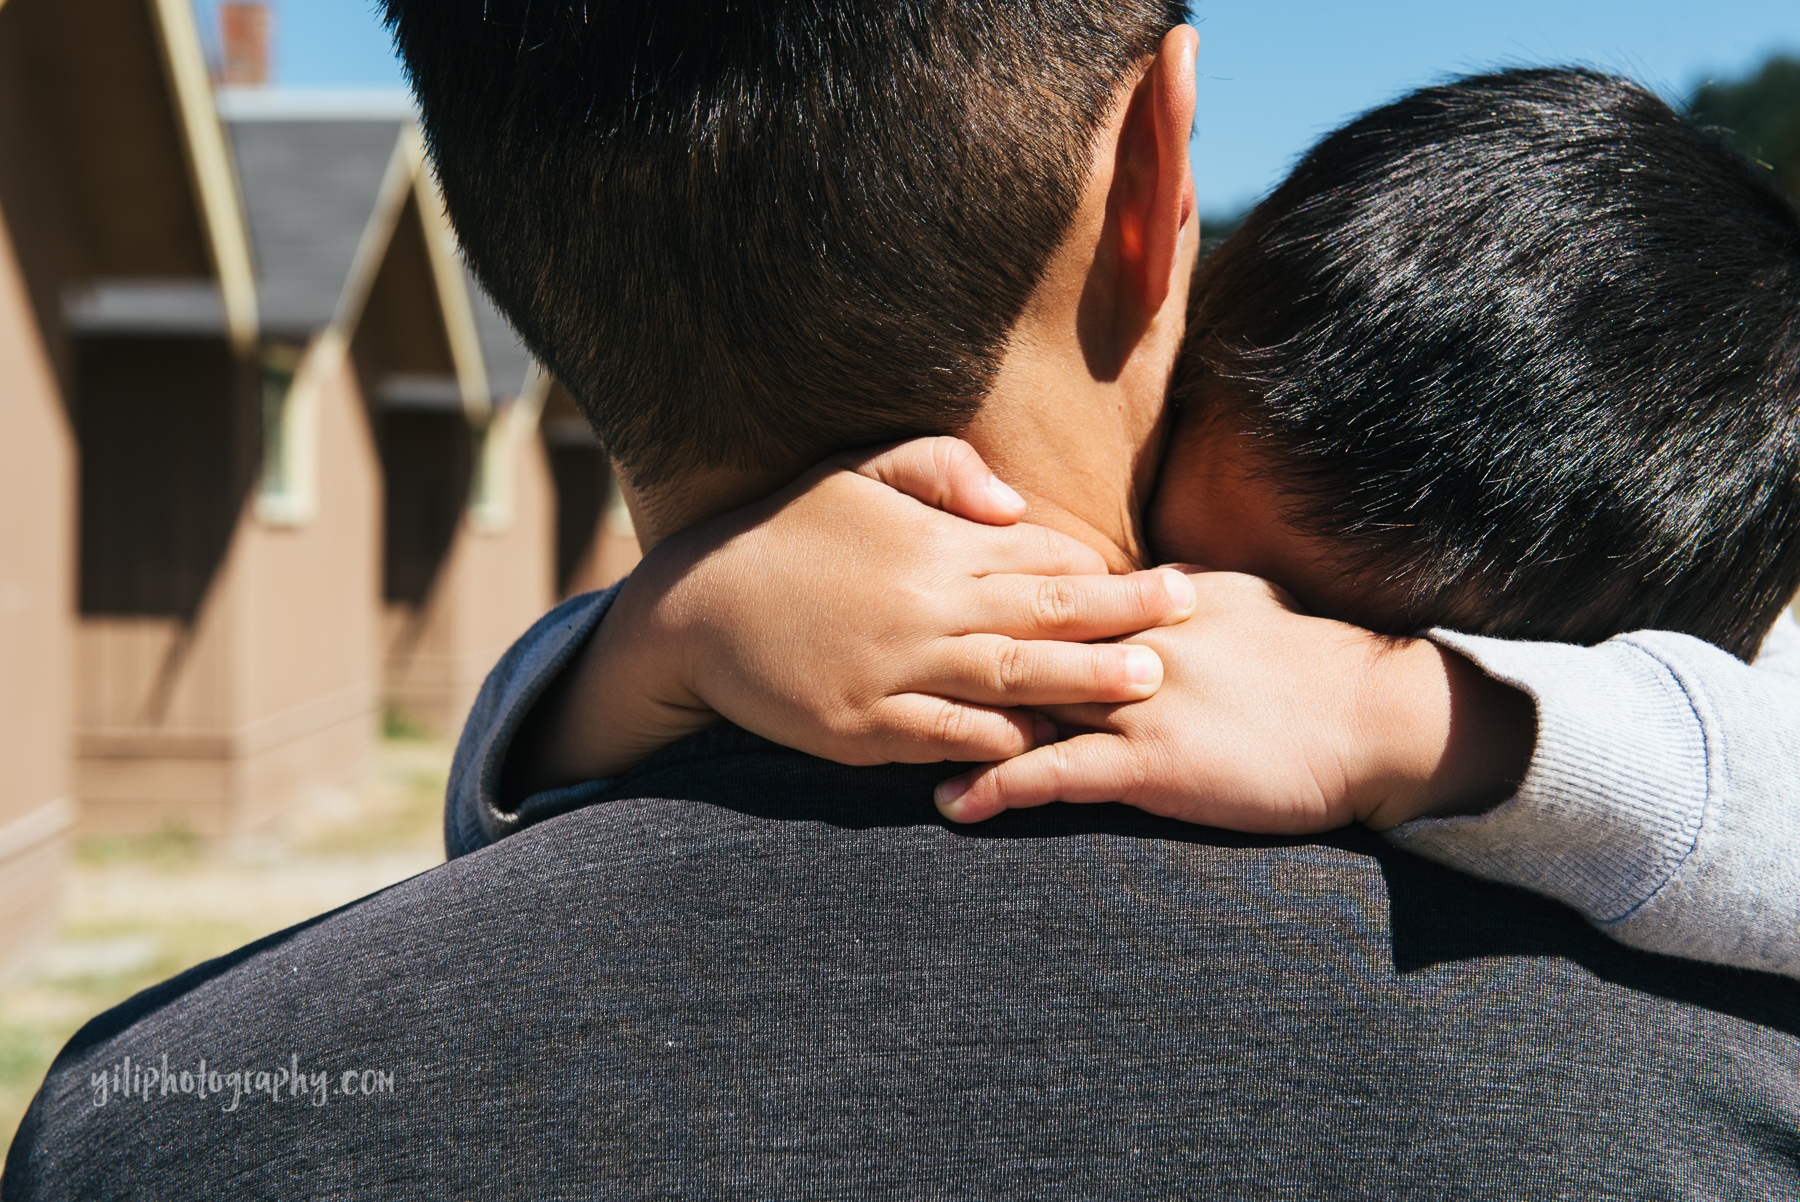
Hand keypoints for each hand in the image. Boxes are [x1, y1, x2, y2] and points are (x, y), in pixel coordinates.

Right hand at [516, 439, 1199, 790]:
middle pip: (1041, 610)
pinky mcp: (863, 726)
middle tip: (1188, 613)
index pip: (1036, 554)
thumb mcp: (852, 472)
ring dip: (1082, 680)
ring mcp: (893, 670)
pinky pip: (948, 735)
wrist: (692, 610)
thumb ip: (938, 469)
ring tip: (1149, 681)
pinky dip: (1002, 741)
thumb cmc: (782, 534)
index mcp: (927, 543)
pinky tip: (1052, 744)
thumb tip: (1014, 501)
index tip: (1159, 577)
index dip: (1101, 568)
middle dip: (1121, 615)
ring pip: (1008, 677)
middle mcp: (921, 604)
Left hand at [932, 571, 1535, 832]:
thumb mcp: (1244, 602)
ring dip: (949, 721)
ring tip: (883, 741)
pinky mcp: (1153, 763)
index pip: (1050, 586)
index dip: (980, 593)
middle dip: (944, 645)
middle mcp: (1134, 639)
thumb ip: (1178, 592)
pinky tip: (953, 803)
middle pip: (1017, 636)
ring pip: (1022, 703)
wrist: (1381, 718)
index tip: (919, 594)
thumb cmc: (1317, 663)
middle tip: (870, 654)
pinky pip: (1056, 774)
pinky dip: (997, 785)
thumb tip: (1139, 582)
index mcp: (1154, 597)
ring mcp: (1139, 700)